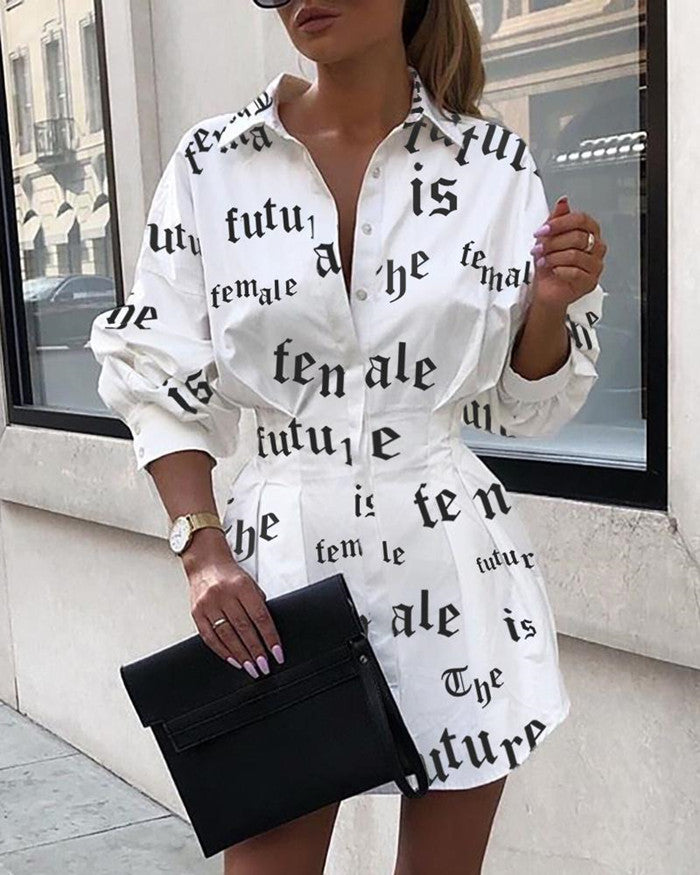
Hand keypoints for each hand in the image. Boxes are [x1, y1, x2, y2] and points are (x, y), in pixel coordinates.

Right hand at [183, 528, 284, 678]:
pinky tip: (232, 659)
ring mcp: (208, 604)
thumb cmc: (230, 573)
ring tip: (251, 667)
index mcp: (241, 586)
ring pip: (227, 636)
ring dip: (241, 655)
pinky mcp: (196, 613)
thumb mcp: (250, 582)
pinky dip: (222, 651)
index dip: (270, 637)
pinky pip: (210, 637)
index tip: (277, 652)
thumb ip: (258, 603)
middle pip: (244, 628)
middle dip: (256, 651)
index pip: (260, 617)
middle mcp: (223, 594)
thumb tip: (268, 631)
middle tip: (264, 666)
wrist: (205, 562)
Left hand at [530, 195, 606, 309]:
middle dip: (553, 243)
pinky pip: (575, 272)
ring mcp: (596, 265)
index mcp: (590, 232)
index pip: (582, 219)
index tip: (542, 230)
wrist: (547, 290)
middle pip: (577, 237)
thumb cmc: (550, 264)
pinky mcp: (590, 282)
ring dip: (553, 257)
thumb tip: (563, 201)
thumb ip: (556, 219)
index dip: (560, 223)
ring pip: (575, 255)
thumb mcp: (548, 238)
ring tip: (542, 261)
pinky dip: (559, 270)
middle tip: (538, 249)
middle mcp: (597, 247)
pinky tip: (553, 271)